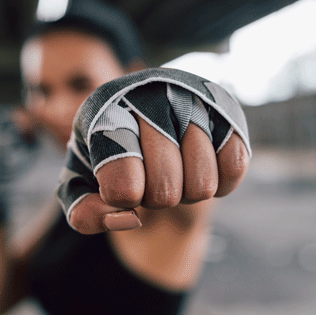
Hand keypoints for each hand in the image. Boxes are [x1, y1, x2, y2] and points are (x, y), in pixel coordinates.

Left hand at [56, 68, 250, 233]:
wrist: (145, 119)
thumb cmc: (107, 156)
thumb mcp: (80, 182)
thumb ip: (84, 212)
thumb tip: (128, 219)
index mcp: (103, 111)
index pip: (122, 183)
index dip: (124, 196)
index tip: (119, 186)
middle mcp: (149, 96)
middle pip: (164, 191)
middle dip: (153, 198)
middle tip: (147, 176)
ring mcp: (191, 100)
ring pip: (201, 186)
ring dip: (185, 192)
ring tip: (173, 168)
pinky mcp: (226, 110)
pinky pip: (234, 167)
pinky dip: (220, 183)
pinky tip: (200, 166)